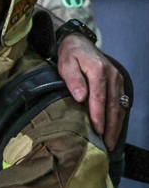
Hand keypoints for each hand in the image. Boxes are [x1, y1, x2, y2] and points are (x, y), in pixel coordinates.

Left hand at [56, 34, 125, 149]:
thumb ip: (73, 80)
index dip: (99, 116)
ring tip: (111, 142)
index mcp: (99, 72)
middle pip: (113, 105)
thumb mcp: (66, 64)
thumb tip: (81, 97)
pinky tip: (114, 129)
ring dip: (116, 125)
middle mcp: (112, 76)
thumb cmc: (70, 55)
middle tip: (107, 145)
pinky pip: (121, 102)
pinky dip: (118, 117)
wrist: (79, 43)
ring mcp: (117, 79)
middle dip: (111, 127)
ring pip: (119, 106)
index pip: (99, 98)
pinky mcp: (118, 82)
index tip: (97, 132)